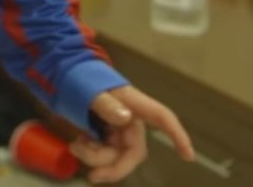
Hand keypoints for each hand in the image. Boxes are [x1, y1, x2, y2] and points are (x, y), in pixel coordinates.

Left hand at [69, 85, 192, 183]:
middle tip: (92, 176)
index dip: (177, 136)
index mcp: (133, 104)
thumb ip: (106, 104)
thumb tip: (125, 117)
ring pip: (117, 157)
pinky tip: (78, 144)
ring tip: (76, 145)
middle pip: (134, 152)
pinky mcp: (106, 136)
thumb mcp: (89, 90)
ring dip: (96, 158)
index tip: (188, 156)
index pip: (162, 118)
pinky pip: (105, 155)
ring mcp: (118, 129)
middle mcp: (130, 120)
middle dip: (114, 167)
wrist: (63, 76)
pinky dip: (91, 155)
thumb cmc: (81, 78)